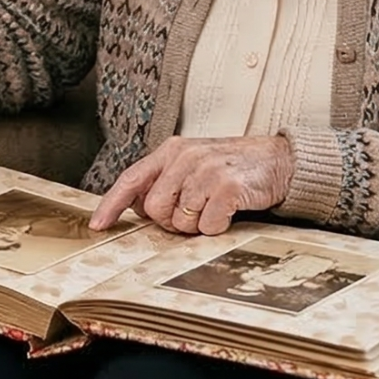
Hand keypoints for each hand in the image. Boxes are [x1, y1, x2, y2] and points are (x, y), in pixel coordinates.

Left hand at [89, 134, 295, 234]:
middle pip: (155, 208)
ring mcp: (206, 170)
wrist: (279, 160)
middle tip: (193, 213)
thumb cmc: (234, 167)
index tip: (98, 225)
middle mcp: (186, 157)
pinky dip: (217, 227)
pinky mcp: (227, 186)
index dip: (111, 204)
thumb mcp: (194, 165)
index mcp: (172, 151)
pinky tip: (228, 212)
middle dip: (170, 221)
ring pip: (181, 220)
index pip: (132, 179)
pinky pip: (207, 225)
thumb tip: (140, 209)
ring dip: (196, 225)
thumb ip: (167, 181)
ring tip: (213, 208)